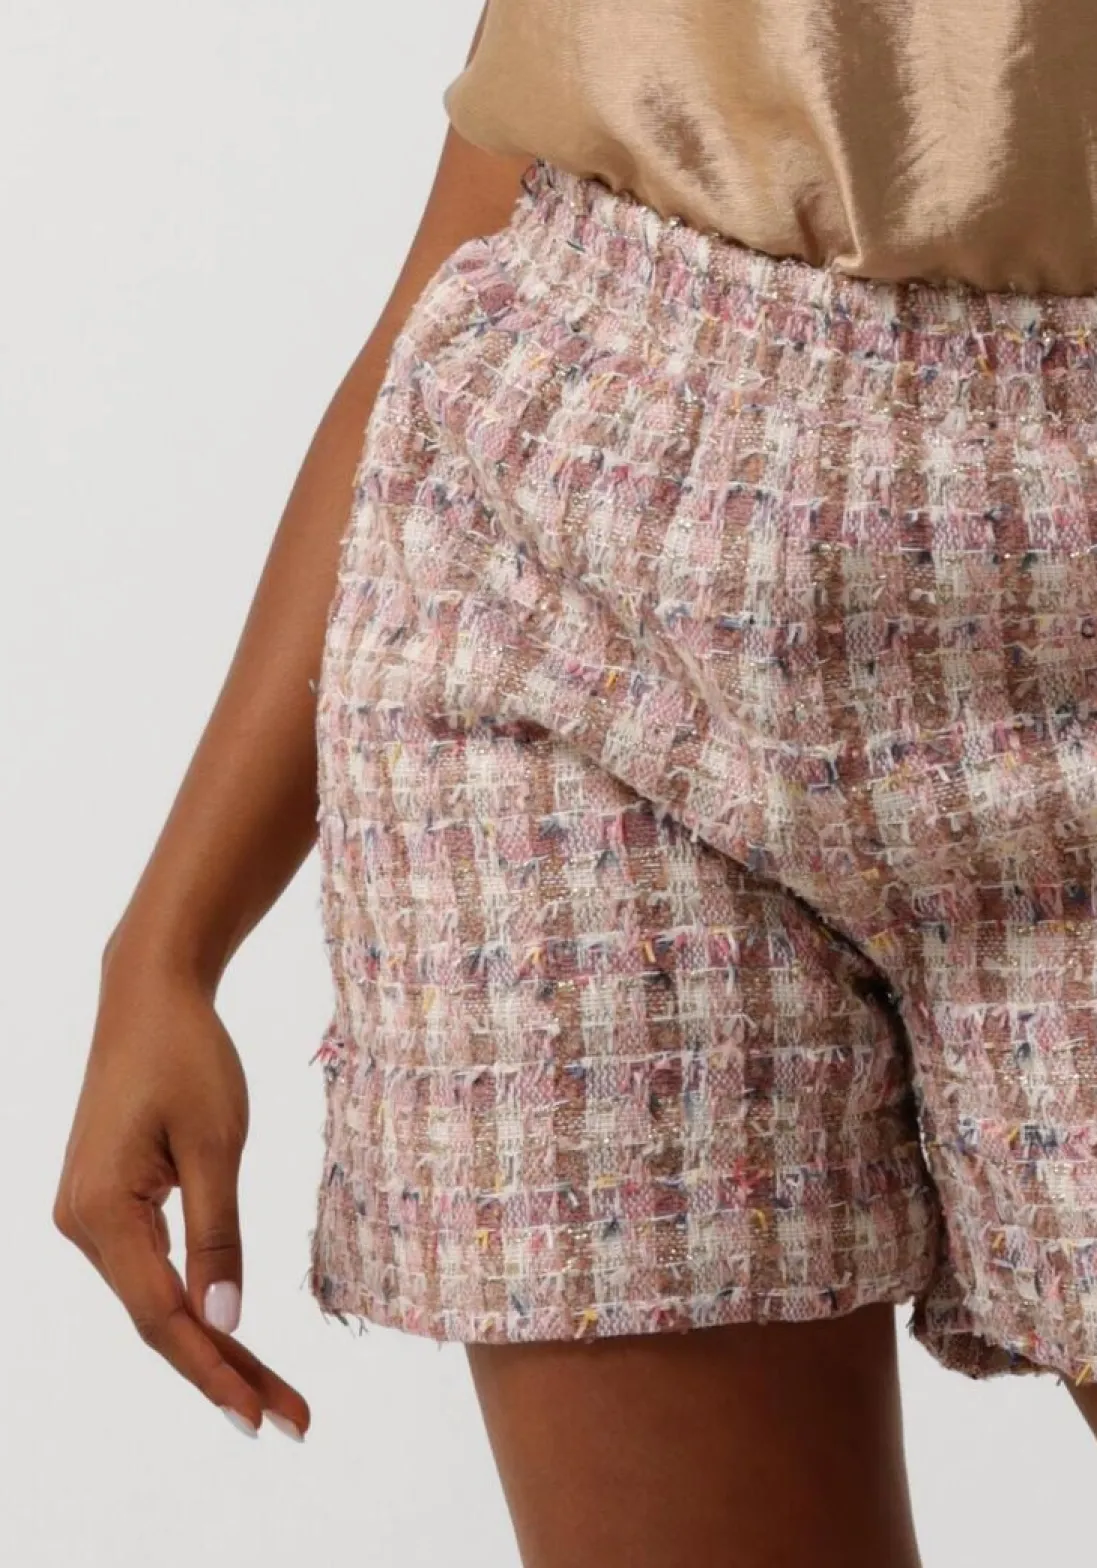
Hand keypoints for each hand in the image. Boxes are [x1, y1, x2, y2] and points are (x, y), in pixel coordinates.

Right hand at [52, 955, 309, 1440]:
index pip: (161, 1319)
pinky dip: (195, 1303)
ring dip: (214, 1344)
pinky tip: (231, 1338)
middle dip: (226, 1371)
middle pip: (158, 1320)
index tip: (261, 1417)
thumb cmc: (189, 1055)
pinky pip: (152, 1269)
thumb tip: (222, 1325)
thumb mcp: (217, 1143)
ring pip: (156, 1300)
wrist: (149, 993)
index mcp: (101, 1213)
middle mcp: (81, 1224)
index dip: (213, 1371)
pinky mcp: (108, 1201)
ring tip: (276, 1392)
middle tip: (293, 1420)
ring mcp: (89, 1214)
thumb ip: (218, 1237)